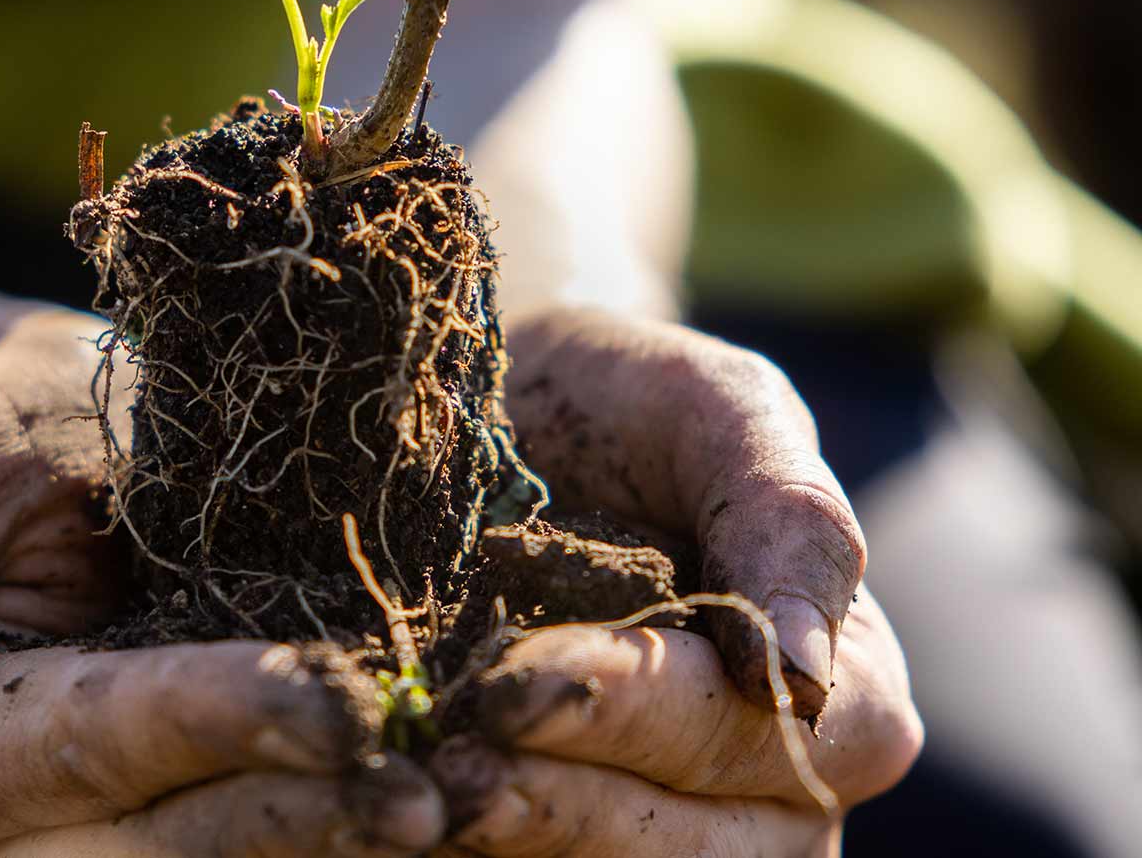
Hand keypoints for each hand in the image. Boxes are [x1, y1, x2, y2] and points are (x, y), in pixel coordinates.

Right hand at [0, 309, 443, 856]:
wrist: (98, 425)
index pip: (89, 753)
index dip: (216, 730)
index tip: (344, 703)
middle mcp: (39, 824)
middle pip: (184, 838)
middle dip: (313, 812)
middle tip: (454, 783)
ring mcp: (143, 814)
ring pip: (252, 848)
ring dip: (368, 829)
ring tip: (492, 796)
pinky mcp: (233, 787)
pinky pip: (302, 810)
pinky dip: (383, 801)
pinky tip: (491, 785)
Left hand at [429, 308, 921, 854]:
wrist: (500, 414)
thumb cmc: (621, 401)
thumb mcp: (712, 408)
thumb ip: (784, 513)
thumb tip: (803, 676)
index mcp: (834, 687)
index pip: (759, 740)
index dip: (641, 716)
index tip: (519, 679)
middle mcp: (766, 784)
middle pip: (695, 849)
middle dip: (563, 807)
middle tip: (448, 762)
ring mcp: (662, 823)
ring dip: (502, 842)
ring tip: (403, 795)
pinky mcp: (555, 834)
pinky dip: (443, 847)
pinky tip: (379, 812)